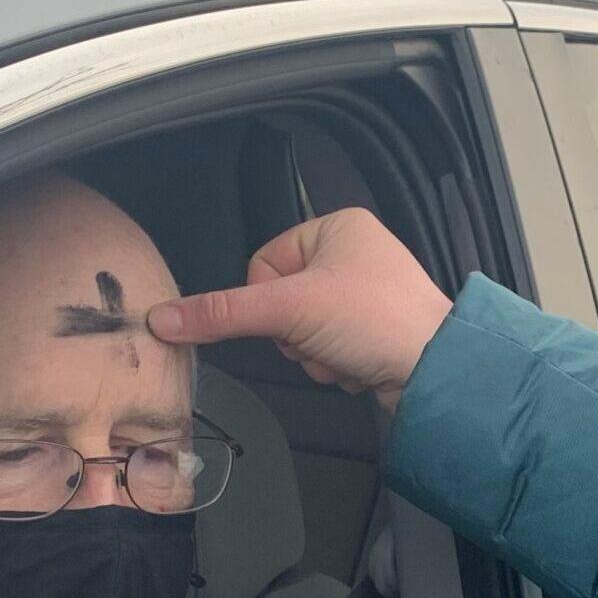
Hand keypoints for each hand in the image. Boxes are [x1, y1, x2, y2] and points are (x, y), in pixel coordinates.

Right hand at [147, 209, 453, 409]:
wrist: (436, 371)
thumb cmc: (373, 320)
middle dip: (295, 334)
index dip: (268, 299)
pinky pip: (329, 347)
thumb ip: (222, 313)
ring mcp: (368, 292)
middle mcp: (355, 252)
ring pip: (303, 330)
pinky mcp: (376, 330)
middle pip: (282, 300)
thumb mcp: (288, 309)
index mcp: (337, 226)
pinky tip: (357, 365)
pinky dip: (335, 363)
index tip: (292, 316)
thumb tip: (161, 318)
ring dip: (313, 353)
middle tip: (321, 338)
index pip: (264, 262)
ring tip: (343, 353)